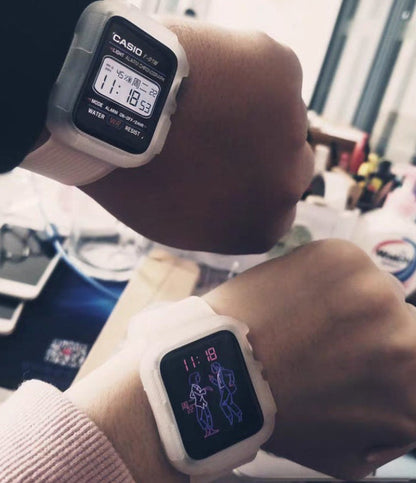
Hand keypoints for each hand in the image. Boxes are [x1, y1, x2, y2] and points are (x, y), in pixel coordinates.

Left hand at [81, 20, 313, 253]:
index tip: (228, 169)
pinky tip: (213, 74)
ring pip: (284, 115)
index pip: (276, 206)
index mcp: (266, 225)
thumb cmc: (138, 179)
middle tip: (222, 133)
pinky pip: (273, 72)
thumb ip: (226, 220)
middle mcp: (291, 182)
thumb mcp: (182, 225)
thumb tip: (239, 200)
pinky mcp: (284, 70)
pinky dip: (249, 70)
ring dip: (256, 110)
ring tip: (208, 102)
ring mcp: (292, 124)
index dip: (252, 184)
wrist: (120, 116)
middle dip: (263, 150)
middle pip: (291, 161)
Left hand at [204, 239, 415, 478]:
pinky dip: (326, 278)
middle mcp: (410, 335)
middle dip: (371, 334)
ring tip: (306, 322)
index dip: (387, 363)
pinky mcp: (342, 257)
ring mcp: (375, 290)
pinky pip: (346, 266)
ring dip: (350, 304)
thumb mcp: (352, 454)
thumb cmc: (282, 418)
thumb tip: (407, 404)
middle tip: (330, 344)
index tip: (361, 360)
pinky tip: (295, 300)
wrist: (224, 371)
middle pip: (402, 323)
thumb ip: (394, 429)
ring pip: (374, 292)